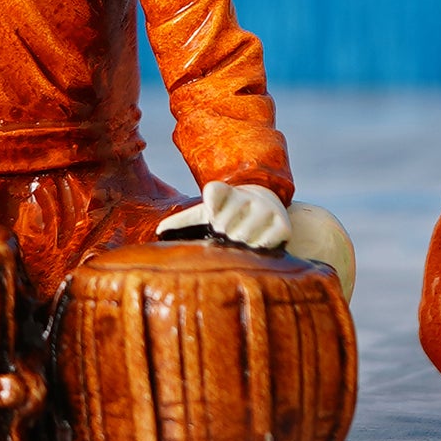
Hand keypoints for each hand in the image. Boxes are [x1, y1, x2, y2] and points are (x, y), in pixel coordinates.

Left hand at [158, 180, 291, 250]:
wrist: (269, 207)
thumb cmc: (230, 214)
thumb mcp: (208, 214)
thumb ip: (184, 221)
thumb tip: (158, 231)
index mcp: (227, 192)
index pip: (214, 191)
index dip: (212, 205)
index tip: (214, 214)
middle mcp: (248, 196)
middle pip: (224, 226)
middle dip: (225, 235)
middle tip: (232, 230)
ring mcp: (267, 209)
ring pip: (242, 238)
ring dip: (240, 244)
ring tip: (244, 236)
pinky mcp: (282, 224)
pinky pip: (262, 245)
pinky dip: (258, 249)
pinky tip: (260, 240)